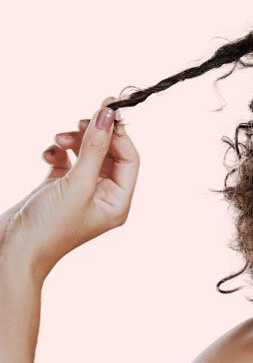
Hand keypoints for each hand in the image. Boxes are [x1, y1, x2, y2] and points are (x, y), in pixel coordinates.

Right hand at [0, 96, 139, 282]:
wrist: (11, 253)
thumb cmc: (49, 228)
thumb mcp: (77, 183)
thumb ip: (95, 147)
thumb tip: (109, 115)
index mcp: (118, 201)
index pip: (130, 159)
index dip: (119, 134)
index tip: (107, 109)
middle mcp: (103, 197)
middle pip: (109, 154)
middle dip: (95, 136)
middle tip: (81, 121)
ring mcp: (80, 192)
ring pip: (86, 154)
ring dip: (74, 141)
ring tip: (59, 138)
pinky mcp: (57, 188)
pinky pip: (65, 161)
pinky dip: (58, 152)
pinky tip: (48, 153)